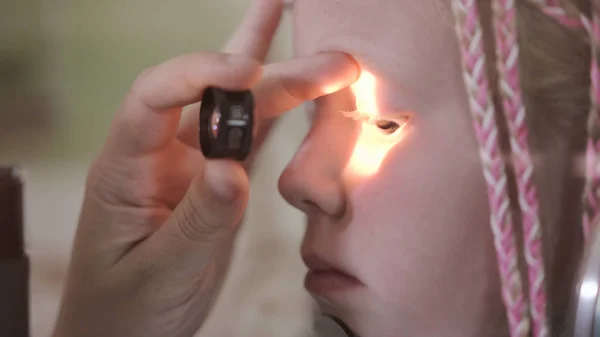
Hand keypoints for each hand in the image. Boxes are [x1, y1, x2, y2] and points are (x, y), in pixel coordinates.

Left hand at [50, 1, 358, 336]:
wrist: (127, 333)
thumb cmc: (126, 309)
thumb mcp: (159, 272)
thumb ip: (197, 221)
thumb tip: (233, 169)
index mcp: (126, 167)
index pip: (155, 97)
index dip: (201, 74)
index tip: (250, 72)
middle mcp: (160, 156)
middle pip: (210, 96)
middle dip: (266, 71)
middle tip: (326, 60)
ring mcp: (192, 167)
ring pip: (237, 112)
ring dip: (280, 82)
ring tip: (323, 58)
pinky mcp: (216, 183)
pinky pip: (250, 141)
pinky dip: (279, 117)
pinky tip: (301, 90)